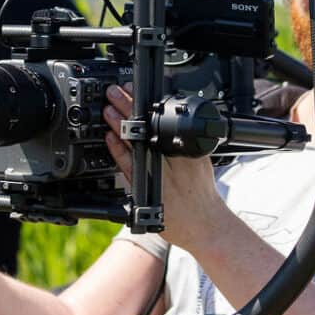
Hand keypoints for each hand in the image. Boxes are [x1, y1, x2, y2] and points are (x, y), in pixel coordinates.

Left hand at [100, 85, 227, 249]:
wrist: (206, 225)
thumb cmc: (201, 195)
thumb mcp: (199, 160)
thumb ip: (182, 142)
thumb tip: (163, 123)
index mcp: (187, 149)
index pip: (162, 120)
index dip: (144, 103)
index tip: (132, 89)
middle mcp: (174, 160)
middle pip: (148, 127)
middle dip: (130, 107)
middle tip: (115, 92)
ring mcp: (160, 175)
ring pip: (137, 144)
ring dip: (121, 125)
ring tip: (108, 110)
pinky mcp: (148, 190)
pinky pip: (130, 168)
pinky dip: (119, 152)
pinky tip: (110, 139)